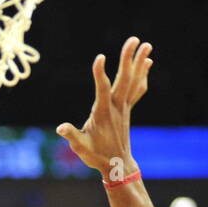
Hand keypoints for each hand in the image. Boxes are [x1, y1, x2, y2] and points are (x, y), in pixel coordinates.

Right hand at [56, 37, 152, 177]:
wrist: (117, 166)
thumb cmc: (96, 156)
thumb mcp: (80, 148)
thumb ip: (71, 135)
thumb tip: (60, 128)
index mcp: (103, 114)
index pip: (102, 90)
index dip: (100, 74)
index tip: (100, 57)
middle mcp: (116, 107)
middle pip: (124, 79)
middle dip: (128, 59)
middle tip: (133, 40)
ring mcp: (124, 108)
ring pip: (134, 82)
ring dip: (140, 63)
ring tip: (146, 45)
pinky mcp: (127, 109)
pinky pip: (137, 89)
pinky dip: (143, 75)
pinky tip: (147, 62)